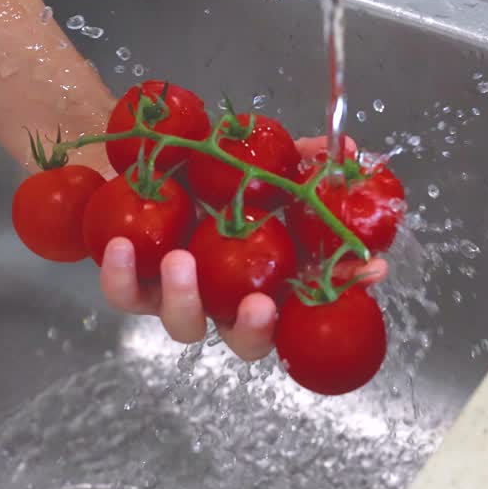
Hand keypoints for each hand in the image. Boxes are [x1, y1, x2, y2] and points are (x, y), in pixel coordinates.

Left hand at [98, 135, 384, 361]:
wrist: (134, 160)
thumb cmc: (204, 169)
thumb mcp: (252, 160)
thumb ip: (297, 161)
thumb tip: (345, 146)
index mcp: (262, 277)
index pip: (310, 297)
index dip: (343, 290)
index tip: (368, 271)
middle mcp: (223, 299)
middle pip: (246, 341)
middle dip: (256, 330)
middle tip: (257, 305)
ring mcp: (177, 298)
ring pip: (183, 326)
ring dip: (185, 300)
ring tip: (180, 261)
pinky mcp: (130, 285)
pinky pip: (124, 294)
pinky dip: (119, 275)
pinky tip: (120, 243)